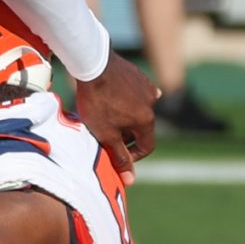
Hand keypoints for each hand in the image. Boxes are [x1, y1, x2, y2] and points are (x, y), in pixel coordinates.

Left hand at [72, 57, 158, 181]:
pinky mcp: (137, 74)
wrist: (92, 63)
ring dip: (124, 116)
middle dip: (126, 134)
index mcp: (147, 120)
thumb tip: (130, 180)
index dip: (132, 156)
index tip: (117, 155)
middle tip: (105, 133)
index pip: (147, 147)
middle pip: (142, 127)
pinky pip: (133, 92)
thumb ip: (119, 157)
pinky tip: (110, 96)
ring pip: (137, 109)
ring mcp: (146, 86)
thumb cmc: (97, 101)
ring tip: (105, 114)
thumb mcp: (106, 134)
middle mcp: (152, 102)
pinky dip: (124, 98)